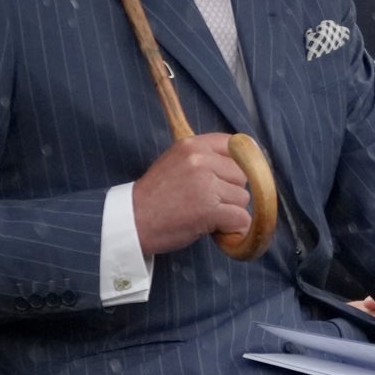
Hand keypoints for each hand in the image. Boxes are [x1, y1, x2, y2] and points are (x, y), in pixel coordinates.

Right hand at [133, 135, 259, 253]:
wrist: (130, 222)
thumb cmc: (154, 196)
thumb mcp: (175, 163)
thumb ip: (204, 158)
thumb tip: (243, 163)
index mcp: (192, 145)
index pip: (235, 146)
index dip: (238, 164)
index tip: (228, 179)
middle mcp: (200, 160)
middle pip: (243, 175)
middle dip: (232, 191)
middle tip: (208, 202)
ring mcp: (205, 185)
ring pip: (243, 198)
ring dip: (230, 211)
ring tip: (204, 214)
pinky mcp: (209, 209)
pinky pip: (241, 219)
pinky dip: (232, 228)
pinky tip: (214, 228)